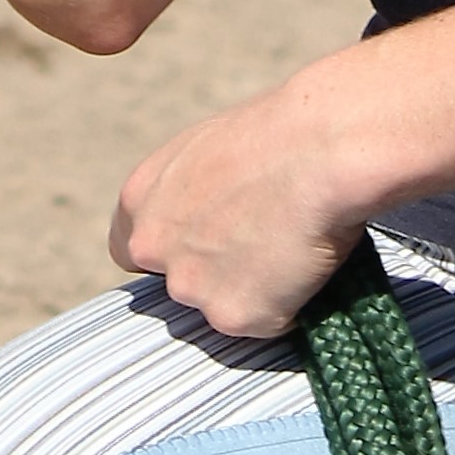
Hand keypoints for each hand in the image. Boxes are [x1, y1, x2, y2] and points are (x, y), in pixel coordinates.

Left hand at [112, 68, 374, 343]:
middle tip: (260, 247)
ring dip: (253, 291)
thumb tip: (212, 212)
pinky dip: (290, 305)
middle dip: (213, 275)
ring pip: (222, 305)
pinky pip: (267, 322)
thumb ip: (190, 191)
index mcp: (139, 200)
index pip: (130, 250)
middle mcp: (154, 249)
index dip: (173, 250)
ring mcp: (193, 288)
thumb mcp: (210, 149)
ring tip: (294, 248)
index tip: (205, 244)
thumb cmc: (279, 132)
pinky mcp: (236, 316)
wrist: (324, 147)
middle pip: (178, 283)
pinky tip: (310, 264)